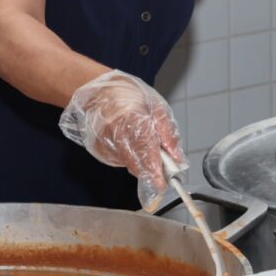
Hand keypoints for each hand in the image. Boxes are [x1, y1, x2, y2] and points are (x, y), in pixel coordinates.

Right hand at [57, 71, 182, 207]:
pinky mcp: (99, 150)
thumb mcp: (157, 108)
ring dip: (140, 162)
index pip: (146, 152)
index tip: (162, 183)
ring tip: (142, 142)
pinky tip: (129, 142)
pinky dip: (129, 157)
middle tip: (161, 170)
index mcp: (132, 120)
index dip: (155, 171)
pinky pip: (119, 161)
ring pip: (129, 164)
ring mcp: (105, 143)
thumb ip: (168, 134)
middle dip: (151, 171)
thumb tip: (177, 158)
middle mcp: (116, 134)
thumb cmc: (129, 96)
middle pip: (136, 164)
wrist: (99, 92)